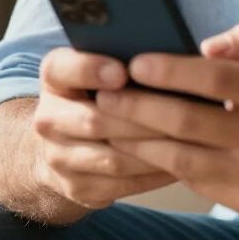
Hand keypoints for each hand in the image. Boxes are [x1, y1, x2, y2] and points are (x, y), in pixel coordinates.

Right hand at [32, 47, 175, 209]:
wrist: (66, 141)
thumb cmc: (100, 90)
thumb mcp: (101, 63)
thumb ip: (123, 54)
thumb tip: (167, 51)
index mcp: (54, 77)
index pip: (62, 69)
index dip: (91, 70)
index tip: (123, 72)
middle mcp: (48, 118)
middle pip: (95, 120)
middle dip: (142, 117)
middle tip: (183, 112)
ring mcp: (58, 158)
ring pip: (112, 158)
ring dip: (154, 150)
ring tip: (190, 140)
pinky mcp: (76, 188)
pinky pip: (120, 185)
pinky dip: (153, 174)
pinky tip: (181, 162)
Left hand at [95, 18, 238, 219]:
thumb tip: (206, 47)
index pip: (215, 79)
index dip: (171, 71)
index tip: (136, 62)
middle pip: (189, 121)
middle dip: (139, 107)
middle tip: (103, 94)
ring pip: (182, 158)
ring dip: (138, 141)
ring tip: (108, 123)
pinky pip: (194, 181)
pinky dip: (161, 164)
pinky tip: (137, 149)